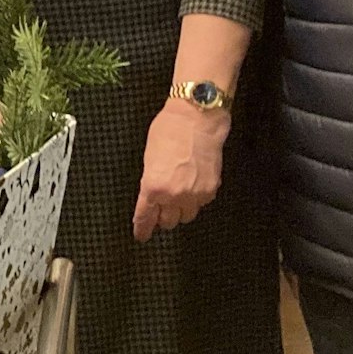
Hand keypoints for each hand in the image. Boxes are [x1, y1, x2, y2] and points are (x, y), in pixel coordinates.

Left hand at [132, 99, 228, 241]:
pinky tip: (193, 185)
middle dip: (163, 217)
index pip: (145, 216)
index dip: (142, 228)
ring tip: (179, 195)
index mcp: (153, 186)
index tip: (141, 235)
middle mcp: (174, 195)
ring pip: (186, 216)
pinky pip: (201, 204)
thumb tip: (152, 194)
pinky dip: (196, 199)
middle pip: (167, 221)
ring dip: (180, 210)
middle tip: (161, 209)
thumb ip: (150, 180)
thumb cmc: (169, 130)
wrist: (198, 118)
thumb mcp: (149, 157)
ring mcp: (195, 194)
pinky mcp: (211, 190)